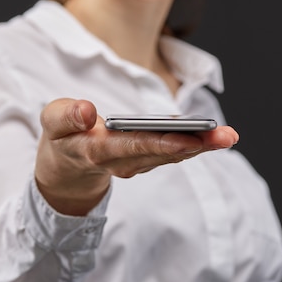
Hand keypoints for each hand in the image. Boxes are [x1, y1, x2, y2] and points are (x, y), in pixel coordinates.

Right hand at [35, 98, 238, 214]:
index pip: (132, 147)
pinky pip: (172, 152)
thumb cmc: (62, 139)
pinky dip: (194, 144)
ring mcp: (137, 164)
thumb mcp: (52, 124)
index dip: (161, 143)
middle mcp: (122, 162)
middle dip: (195, 144)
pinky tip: (215, 135)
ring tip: (229, 135)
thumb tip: (87, 111)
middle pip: (162, 153)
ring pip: (172, 155)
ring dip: (202, 146)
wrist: (66, 170)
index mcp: (97, 151)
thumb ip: (66, 117)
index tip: (188, 139)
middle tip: (226, 136)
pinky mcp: (146, 160)